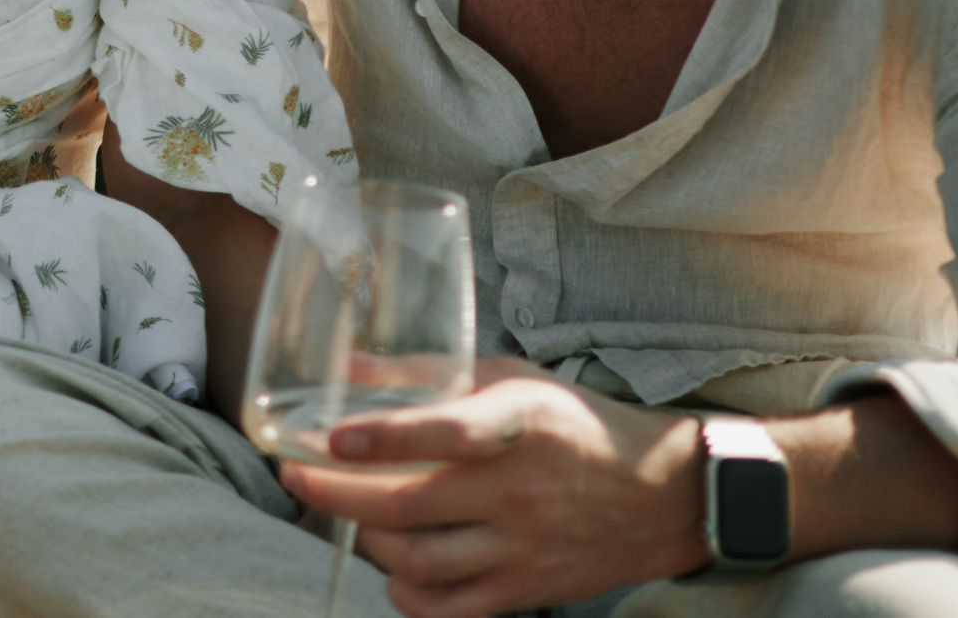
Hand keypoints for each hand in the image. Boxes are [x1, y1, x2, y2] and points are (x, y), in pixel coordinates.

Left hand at [276, 358, 706, 617]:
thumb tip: (348, 365)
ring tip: (352, 515)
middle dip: (336, 494)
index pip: (445, 432)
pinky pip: (450, 608)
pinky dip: (407, 596)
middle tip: (297, 475)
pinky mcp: (526, 590)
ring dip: (368, 541)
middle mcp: (518, 491)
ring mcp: (522, 548)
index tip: (330, 437)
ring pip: (420, 561)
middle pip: (408, 506)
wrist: (660, 495)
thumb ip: (430, 373)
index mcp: (519, 425)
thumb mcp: (512, 379)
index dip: (382, 437)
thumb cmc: (576, 425)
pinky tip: (394, 570)